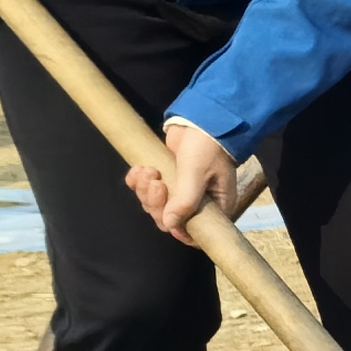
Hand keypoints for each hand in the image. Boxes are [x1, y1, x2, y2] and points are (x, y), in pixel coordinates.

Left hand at [129, 118, 236, 244]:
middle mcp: (197, 203)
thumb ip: (185, 201)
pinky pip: (144, 189)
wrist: (201, 118)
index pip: (193, 232)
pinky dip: (137, 181)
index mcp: (214, 207)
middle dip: (156, 203)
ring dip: (145, 190)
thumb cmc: (207, 147)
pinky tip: (140, 169)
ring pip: (154, 204)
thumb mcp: (197, 173)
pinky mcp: (165, 177)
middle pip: (168, 218)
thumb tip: (169, 225)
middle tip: (156, 181)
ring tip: (149, 170)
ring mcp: (179, 191)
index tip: (166, 214)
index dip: (176, 228)